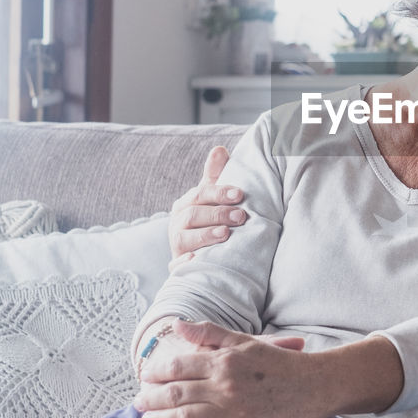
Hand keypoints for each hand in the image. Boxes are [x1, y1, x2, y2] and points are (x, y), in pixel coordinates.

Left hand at [135, 320, 315, 417]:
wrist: (312, 386)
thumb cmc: (278, 361)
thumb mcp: (245, 341)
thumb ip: (210, 333)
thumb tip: (178, 325)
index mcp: (224, 360)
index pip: (179, 365)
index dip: (157, 371)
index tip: (145, 376)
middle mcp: (225, 385)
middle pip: (176, 393)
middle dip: (151, 399)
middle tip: (136, 403)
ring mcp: (233, 411)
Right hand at [169, 146, 247, 264]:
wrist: (201, 253)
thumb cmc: (210, 220)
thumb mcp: (212, 197)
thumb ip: (216, 175)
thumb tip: (219, 149)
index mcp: (186, 204)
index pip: (200, 194)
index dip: (219, 193)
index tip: (239, 194)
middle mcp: (178, 224)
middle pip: (193, 216)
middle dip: (217, 214)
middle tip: (241, 216)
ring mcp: (177, 246)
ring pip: (183, 240)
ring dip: (204, 236)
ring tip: (225, 234)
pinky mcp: (178, 267)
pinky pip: (177, 267)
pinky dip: (185, 263)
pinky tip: (196, 260)